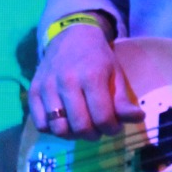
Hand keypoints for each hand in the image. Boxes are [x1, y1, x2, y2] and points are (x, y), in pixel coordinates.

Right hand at [28, 20, 144, 138]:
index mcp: (92, 77)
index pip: (102, 117)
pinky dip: (54, 130)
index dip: (112, 129)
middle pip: (80, 127)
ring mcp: (47, 87)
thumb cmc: (97, 58)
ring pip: (59, 129)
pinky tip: (65, 121)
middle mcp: (67, 82)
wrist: (71, 36)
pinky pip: (41, 124)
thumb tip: (138, 119)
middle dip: (94, 135)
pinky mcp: (33, 91)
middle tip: (99, 128)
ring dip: (73, 135)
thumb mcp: (116, 74)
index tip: (115, 126)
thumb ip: (123, 100)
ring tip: (82, 126)